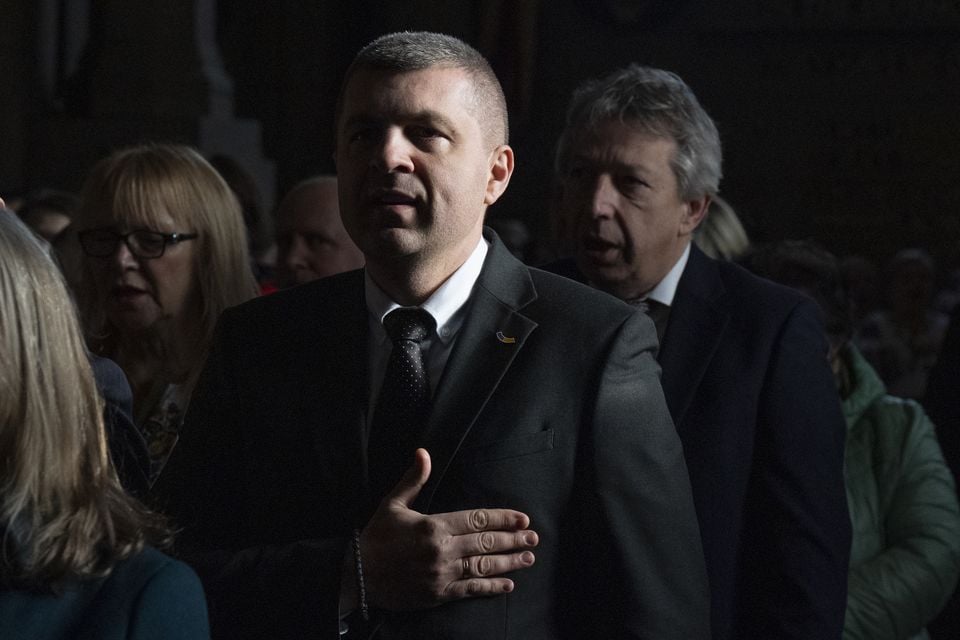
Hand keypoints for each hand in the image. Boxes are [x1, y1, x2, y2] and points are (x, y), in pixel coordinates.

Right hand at [360, 448, 537, 610]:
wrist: (356, 574)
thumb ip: (412, 479)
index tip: (522, 519)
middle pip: (486, 543)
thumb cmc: (376, 536)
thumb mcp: (392, 503)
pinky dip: (491, 587)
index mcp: (434, 525)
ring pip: (483, 567)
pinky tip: (508, 584)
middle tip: (534, 537)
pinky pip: (471, 589)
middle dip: (513, 540)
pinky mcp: (438, 594)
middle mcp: (442, 549)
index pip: (478, 520)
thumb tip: (423, 452)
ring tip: (528, 558)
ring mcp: (442, 573)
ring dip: (509, 562)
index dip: (503, 519)